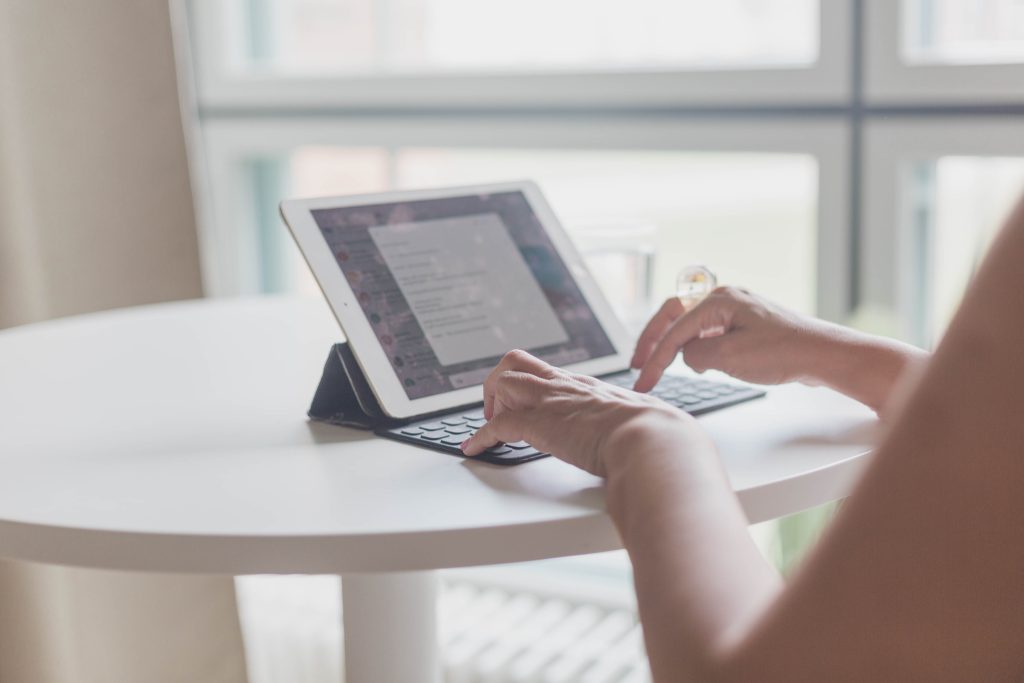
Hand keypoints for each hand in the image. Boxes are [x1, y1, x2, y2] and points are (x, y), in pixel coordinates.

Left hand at [461, 350, 704, 476]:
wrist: (653, 440)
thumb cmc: (656, 435)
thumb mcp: (641, 420)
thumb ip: (636, 422)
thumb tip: (656, 435)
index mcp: (586, 386)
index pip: (547, 371)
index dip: (529, 384)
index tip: (524, 402)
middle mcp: (564, 387)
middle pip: (515, 361)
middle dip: (499, 383)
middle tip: (499, 409)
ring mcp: (550, 402)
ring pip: (502, 383)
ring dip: (490, 405)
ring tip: (487, 428)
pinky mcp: (539, 424)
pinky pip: (497, 425)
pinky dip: (480, 437)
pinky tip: (473, 450)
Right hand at [631, 286, 826, 392]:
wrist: (823, 355)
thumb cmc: (784, 352)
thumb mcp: (730, 357)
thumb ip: (697, 354)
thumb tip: (687, 355)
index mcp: (718, 300)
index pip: (674, 329)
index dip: (655, 357)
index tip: (643, 379)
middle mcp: (724, 299)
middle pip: (673, 315)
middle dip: (653, 341)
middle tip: (638, 365)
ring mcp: (735, 311)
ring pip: (690, 324)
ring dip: (674, 344)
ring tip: (662, 367)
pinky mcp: (744, 325)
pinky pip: (709, 332)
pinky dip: (696, 347)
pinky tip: (698, 364)